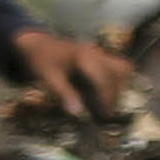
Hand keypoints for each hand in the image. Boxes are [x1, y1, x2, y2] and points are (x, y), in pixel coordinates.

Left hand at [15, 31, 134, 117]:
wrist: (37, 44)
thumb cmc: (42, 61)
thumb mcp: (48, 78)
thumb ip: (64, 94)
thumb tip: (78, 113)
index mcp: (84, 58)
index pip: (104, 79)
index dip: (106, 98)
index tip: (104, 114)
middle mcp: (97, 53)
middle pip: (121, 70)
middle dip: (117, 91)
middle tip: (106, 109)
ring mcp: (100, 53)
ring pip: (123, 67)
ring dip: (120, 85)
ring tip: (107, 102)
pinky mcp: (99, 57)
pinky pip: (116, 67)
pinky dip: (115, 81)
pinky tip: (103, 93)